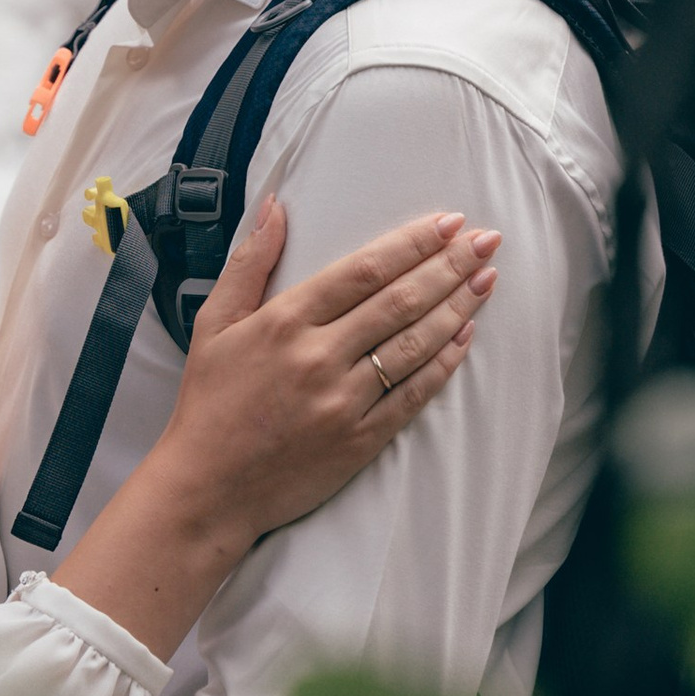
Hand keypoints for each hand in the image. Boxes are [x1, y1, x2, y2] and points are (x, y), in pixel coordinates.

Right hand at [49, 204, 493, 658]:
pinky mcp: (360, 441)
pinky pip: (413, 395)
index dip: (412, 243)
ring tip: (486, 279)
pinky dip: (444, 364)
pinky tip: (465, 337)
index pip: (364, 271)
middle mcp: (319, 357)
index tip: (448, 222)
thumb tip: (276, 205)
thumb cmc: (208, 403)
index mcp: (284, 322)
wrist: (208, 490)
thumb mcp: (213, 323)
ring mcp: (343, 402)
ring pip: (414, 345)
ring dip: (457, 308)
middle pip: (400, 301)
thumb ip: (249, 261)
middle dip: (450, 266)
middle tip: (487, 241)